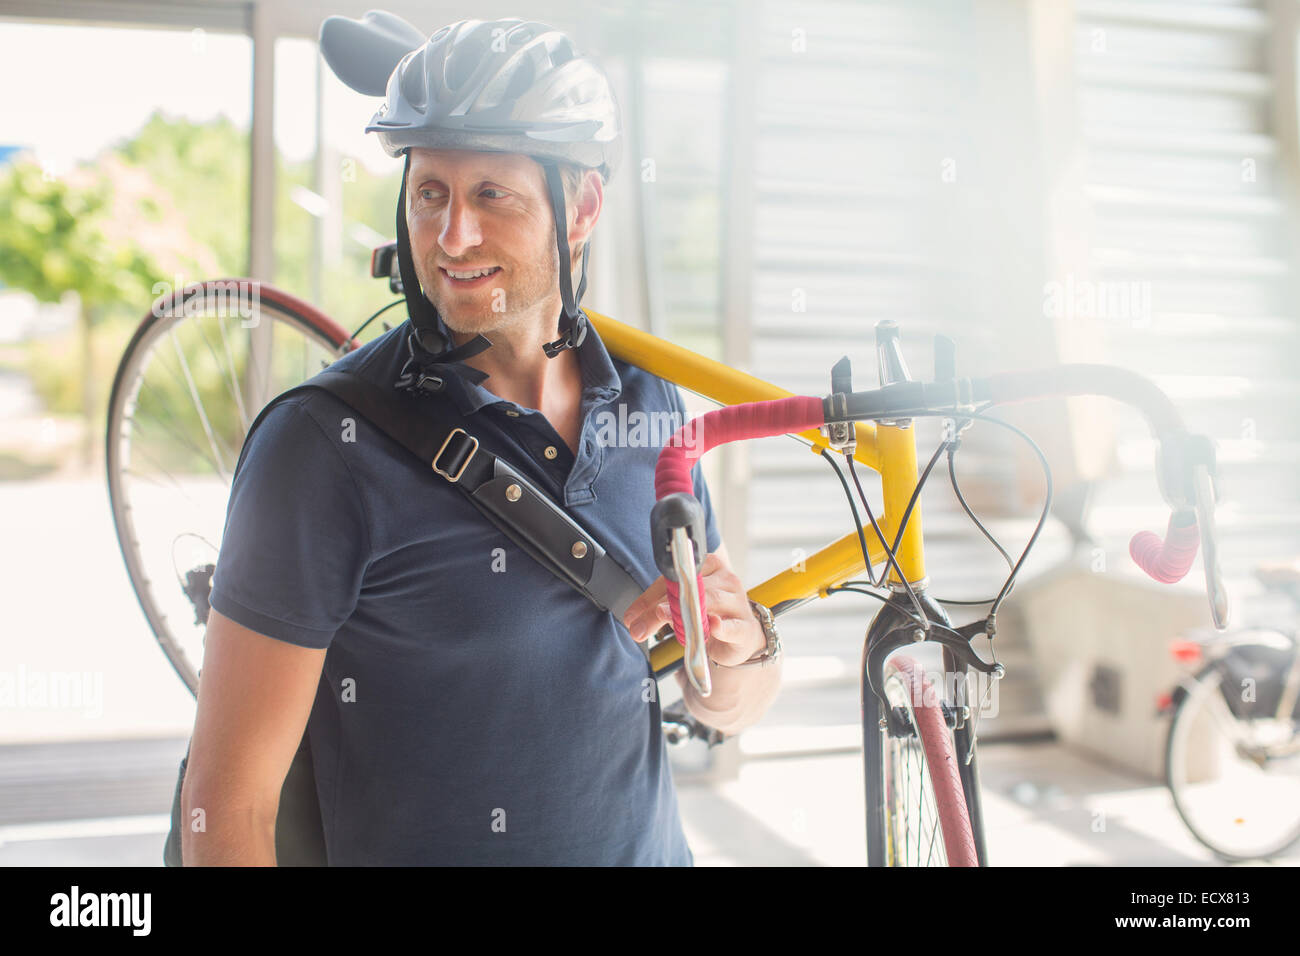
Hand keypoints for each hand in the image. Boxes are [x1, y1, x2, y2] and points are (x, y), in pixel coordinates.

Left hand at [621, 551, 764, 667]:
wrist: (741, 635)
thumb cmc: (710, 615)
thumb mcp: (682, 607)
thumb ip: (658, 609)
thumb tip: (632, 622)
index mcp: (710, 566)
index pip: (676, 576)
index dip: (650, 596)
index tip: (632, 616)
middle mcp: (726, 579)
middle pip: (689, 590)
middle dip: (659, 608)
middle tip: (639, 626)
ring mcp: (738, 603)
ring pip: (708, 604)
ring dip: (683, 616)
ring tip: (666, 620)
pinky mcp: (745, 628)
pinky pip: (733, 627)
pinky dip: (722, 627)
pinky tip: (713, 626)